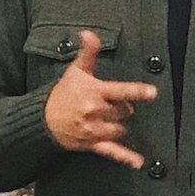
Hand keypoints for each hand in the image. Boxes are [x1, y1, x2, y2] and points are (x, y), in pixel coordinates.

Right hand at [44, 29, 154, 166]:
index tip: (152, 92)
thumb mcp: (76, 71)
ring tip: (106, 118)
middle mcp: (94, 112)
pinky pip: (111, 151)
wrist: (42, 119)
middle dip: (122, 108)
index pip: (120, 91)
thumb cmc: (63, 94)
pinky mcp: (91, 143)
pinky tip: (138, 162)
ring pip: (121, 128)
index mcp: (94, 93)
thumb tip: (89, 33)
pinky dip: (125, 157)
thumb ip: (88, 53)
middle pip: (125, 112)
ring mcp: (93, 129)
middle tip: (109, 104)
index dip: (137, 91)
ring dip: (120, 124)